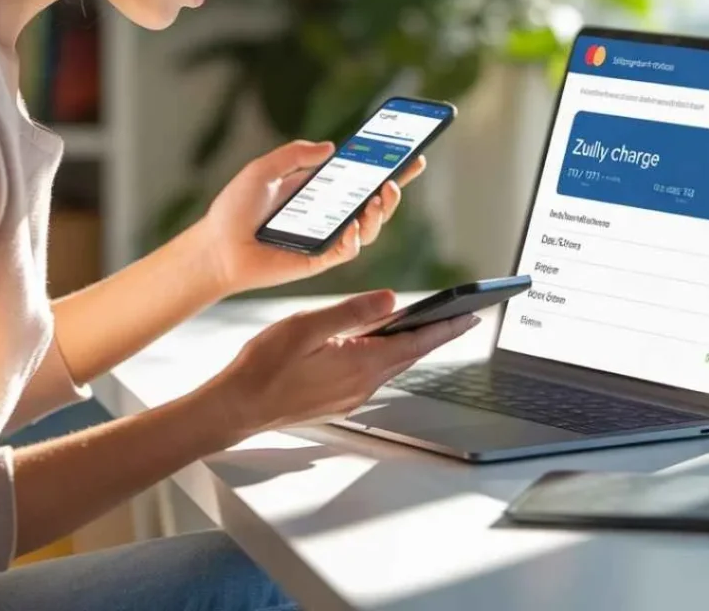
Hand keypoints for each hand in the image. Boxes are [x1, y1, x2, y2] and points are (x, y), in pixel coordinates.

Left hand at [194, 140, 426, 296]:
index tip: (410, 150)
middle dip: (396, 186)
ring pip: (370, 227)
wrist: (215, 247)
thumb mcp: (263, 170)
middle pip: (374, 201)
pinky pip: (348, 250)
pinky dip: (357, 237)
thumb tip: (331, 147)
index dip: (387, 165)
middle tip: (402, 173)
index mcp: (318, 190)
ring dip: (383, 211)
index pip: (360, 176)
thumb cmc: (234, 210)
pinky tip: (354, 224)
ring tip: (384, 195)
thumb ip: (295, 155)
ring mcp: (327, 238)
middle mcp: (328, 214)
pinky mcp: (319, 259)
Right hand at [213, 290, 479, 434]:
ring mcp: (350, 396)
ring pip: (391, 364)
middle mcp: (362, 385)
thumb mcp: (307, 326)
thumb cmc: (264, 366)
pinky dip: (386, 354)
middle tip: (461, 316)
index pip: (415, 342)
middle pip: (409, 354)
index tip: (471, 315)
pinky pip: (372, 373)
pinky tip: (380, 343)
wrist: (237, 408)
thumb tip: (391, 300)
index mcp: (360, 364)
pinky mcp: (337, 400)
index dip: (446, 327)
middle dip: (436, 334)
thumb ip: (352, 313)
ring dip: (411, 344)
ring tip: (427, 324)